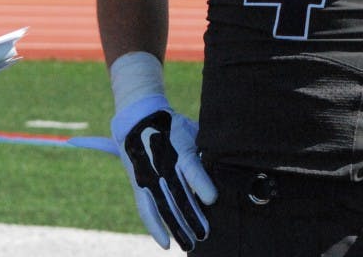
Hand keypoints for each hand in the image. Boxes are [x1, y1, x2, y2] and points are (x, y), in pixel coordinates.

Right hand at [111, 94, 217, 250]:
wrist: (137, 118)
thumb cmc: (173, 124)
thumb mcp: (191, 129)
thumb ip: (204, 148)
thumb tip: (225, 162)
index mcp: (179, 148)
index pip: (190, 168)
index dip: (201, 184)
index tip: (212, 200)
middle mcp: (162, 164)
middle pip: (178, 195)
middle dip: (192, 217)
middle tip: (205, 235)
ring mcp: (149, 176)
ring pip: (163, 207)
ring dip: (177, 228)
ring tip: (190, 244)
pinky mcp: (139, 185)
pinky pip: (146, 210)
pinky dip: (156, 228)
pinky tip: (166, 244)